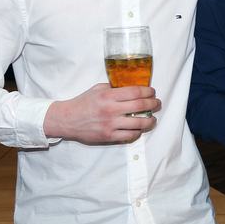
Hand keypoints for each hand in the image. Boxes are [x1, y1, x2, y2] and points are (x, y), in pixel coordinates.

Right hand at [44, 83, 160, 143]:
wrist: (67, 120)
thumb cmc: (83, 103)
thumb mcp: (97, 89)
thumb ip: (114, 88)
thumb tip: (131, 87)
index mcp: (108, 96)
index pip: (135, 92)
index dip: (148, 91)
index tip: (152, 92)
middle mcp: (111, 110)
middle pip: (141, 106)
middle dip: (153, 104)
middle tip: (157, 103)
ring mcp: (111, 124)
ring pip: (139, 123)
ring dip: (150, 120)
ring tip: (153, 118)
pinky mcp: (109, 136)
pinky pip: (130, 135)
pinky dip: (138, 131)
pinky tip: (140, 128)